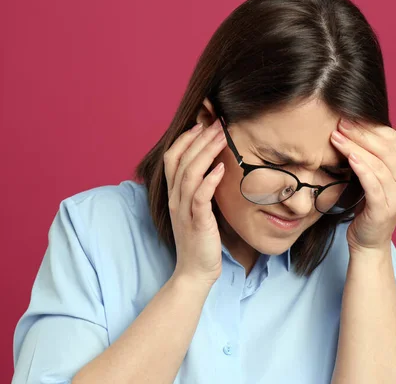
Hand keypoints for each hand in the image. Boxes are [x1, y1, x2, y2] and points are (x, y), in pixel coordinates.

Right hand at [163, 119, 227, 283]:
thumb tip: (216, 168)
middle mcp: (175, 199)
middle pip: (181, 160)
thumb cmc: (200, 240)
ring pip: (190, 173)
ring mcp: (184, 210)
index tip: (201, 125)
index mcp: (174, 194)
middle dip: (199, 139)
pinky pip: (200, 196)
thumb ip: (201, 190)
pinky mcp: (196, 221)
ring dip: (206, 152)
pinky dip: (210, 180)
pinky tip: (222, 168)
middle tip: (217, 123)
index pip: (172, 158)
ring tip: (221, 137)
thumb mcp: (198, 210)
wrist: (195, 272)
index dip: (185, 139)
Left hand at [330, 119, 395, 254]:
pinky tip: (349, 157)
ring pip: (378, 164)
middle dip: (361, 133)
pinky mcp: (385, 209)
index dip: (371, 125)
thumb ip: (392, 151)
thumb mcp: (381, 175)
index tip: (349, 115)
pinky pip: (374, 184)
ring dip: (355, 147)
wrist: (369, 241)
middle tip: (340, 122)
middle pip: (385, 149)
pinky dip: (362, 168)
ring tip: (336, 136)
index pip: (392, 139)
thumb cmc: (371, 205)